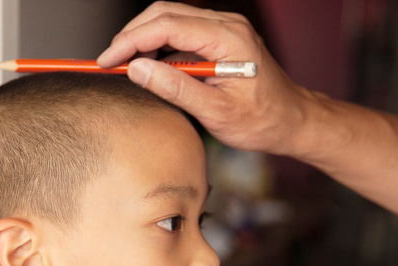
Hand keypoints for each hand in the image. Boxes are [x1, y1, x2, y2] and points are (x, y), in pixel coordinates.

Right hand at [98, 1, 314, 155]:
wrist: (290, 121)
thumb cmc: (260, 120)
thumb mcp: (215, 112)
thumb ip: (174, 88)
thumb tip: (137, 69)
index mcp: (228, 39)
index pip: (167, 25)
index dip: (130, 41)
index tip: (106, 62)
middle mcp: (226, 25)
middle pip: (164, 13)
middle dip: (131, 35)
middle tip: (108, 63)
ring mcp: (224, 29)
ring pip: (170, 19)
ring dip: (142, 39)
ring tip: (123, 66)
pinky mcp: (219, 38)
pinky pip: (181, 31)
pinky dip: (157, 45)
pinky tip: (147, 67)